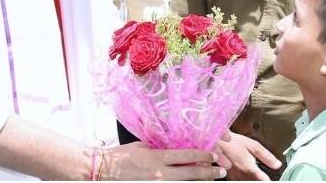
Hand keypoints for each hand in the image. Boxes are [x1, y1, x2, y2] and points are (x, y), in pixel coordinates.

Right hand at [102, 142, 226, 179]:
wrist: (103, 171)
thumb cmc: (121, 156)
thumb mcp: (142, 146)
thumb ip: (159, 148)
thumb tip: (176, 147)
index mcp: (157, 157)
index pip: (186, 155)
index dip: (203, 155)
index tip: (214, 155)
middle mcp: (160, 173)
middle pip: (191, 173)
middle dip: (209, 172)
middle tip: (222, 171)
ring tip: (212, 180)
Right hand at [218, 131, 281, 180]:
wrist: (216, 142)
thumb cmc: (233, 142)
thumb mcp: (253, 145)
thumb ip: (266, 156)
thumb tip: (277, 164)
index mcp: (250, 170)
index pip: (265, 181)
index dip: (271, 180)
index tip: (274, 178)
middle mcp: (242, 177)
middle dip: (262, 179)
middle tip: (264, 174)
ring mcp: (235, 178)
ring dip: (254, 179)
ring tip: (256, 173)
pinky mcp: (230, 177)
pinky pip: (241, 181)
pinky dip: (247, 179)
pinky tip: (248, 174)